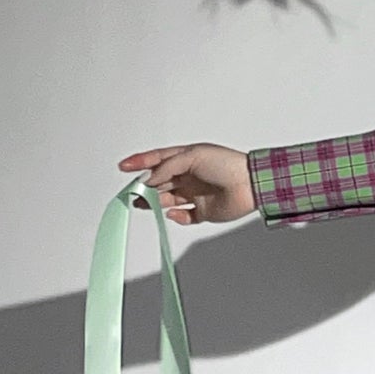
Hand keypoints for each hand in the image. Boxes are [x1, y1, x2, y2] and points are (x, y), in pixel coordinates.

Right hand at [116, 144, 254, 224]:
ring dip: (155, 202)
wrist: (251, 184)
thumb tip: (150, 179)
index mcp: (188, 159)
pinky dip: (177, 216)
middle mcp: (190, 176)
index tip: (123, 167)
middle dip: (145, 186)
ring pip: (168, 199)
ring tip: (144, 203)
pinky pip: (186, 216)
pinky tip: (173, 213)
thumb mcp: (192, 156)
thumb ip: (168, 167)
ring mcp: (197, 194)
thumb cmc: (226, 164)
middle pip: (160, 182)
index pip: (158, 160)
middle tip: (132, 191)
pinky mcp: (205, 211)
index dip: (140, 162)